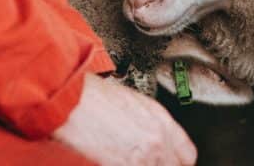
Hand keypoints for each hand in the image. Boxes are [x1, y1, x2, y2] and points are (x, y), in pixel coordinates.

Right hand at [53, 73, 196, 165]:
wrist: (66, 99)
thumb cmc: (88, 95)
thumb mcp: (129, 101)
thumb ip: (148, 124)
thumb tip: (149, 140)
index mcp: (161, 121)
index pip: (187, 156)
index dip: (173, 161)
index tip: (165, 161)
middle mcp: (157, 142)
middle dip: (157, 165)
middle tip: (138, 158)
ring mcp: (142, 160)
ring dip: (139, 165)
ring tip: (121, 158)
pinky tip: (109, 161)